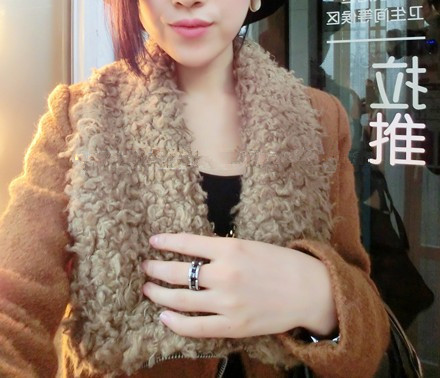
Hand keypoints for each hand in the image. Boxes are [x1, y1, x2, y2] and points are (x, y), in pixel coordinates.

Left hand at [142, 233, 336, 338]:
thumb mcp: (250, 245)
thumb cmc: (281, 263)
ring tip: (148, 289)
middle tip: (146, 267)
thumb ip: (222, 250)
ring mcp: (227, 302)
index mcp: (230, 248)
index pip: (187, 243)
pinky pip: (195, 326)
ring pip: (181, 299)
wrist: (308, 290)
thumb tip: (193, 253)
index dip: (166, 242)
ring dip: (159, 293)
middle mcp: (225, 273)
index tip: (152, 242)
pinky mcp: (232, 326)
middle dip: (156, 268)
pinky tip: (165, 316)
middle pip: (178, 271)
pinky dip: (176, 322)